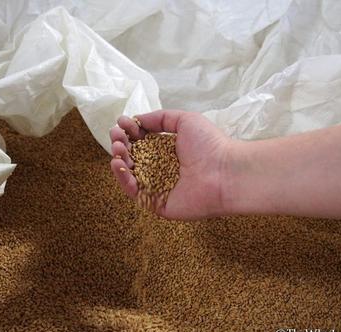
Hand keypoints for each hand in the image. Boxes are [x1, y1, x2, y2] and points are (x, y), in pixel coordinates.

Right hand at [109, 109, 235, 219]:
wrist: (225, 172)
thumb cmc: (210, 144)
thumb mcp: (185, 120)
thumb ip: (159, 118)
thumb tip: (136, 119)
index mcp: (168, 151)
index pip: (142, 141)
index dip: (130, 132)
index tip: (122, 122)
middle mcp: (161, 169)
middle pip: (133, 157)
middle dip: (121, 144)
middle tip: (116, 135)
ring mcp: (158, 187)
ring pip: (131, 174)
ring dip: (119, 159)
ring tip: (116, 147)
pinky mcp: (156, 203)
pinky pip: (135, 192)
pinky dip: (123, 178)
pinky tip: (118, 163)